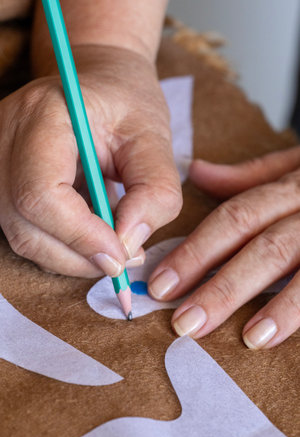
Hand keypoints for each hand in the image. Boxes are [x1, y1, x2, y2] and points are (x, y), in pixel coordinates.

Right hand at [0, 45, 181, 276]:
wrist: (98, 82)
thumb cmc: (126, 102)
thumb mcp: (154, 137)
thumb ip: (154, 190)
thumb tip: (129, 245)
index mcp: (41, 116)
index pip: (40, 193)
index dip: (80, 235)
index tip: (121, 254)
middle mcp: (5, 139)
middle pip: (25, 223)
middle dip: (78, 256)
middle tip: (124, 260)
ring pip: (23, 236)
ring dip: (72, 257)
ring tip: (113, 248)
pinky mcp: (7, 181)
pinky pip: (28, 231)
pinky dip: (63, 246)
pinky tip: (93, 235)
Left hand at [148, 148, 299, 348]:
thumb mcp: (296, 164)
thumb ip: (250, 173)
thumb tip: (197, 172)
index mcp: (291, 185)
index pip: (233, 218)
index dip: (196, 251)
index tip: (162, 283)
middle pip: (260, 244)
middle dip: (218, 284)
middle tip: (182, 321)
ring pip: (294, 263)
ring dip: (265, 303)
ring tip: (233, 336)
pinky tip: (274, 335)